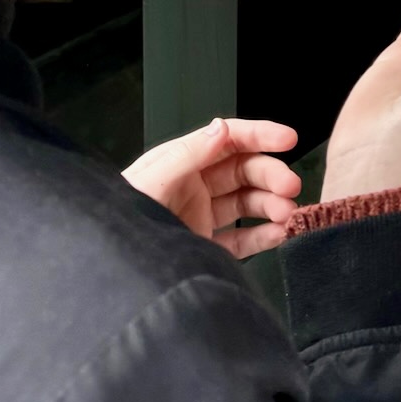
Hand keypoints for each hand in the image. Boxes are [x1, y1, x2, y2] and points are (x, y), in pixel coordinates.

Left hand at [123, 117, 301, 258]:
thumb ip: (189, 154)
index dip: (259, 135)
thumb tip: (222, 128)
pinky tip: (279, 233)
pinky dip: (263, 236)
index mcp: (181, 162)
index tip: (287, 139)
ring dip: (271, 205)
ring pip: (246, 203)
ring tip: (287, 215)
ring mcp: (201, 217)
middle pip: (243, 171)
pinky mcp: (205, 247)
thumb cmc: (120, 219)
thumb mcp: (152, 180)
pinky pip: (241, 239)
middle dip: (270, 175)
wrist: (111, 273)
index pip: (227, 140)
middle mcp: (194, 186)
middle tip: (290, 187)